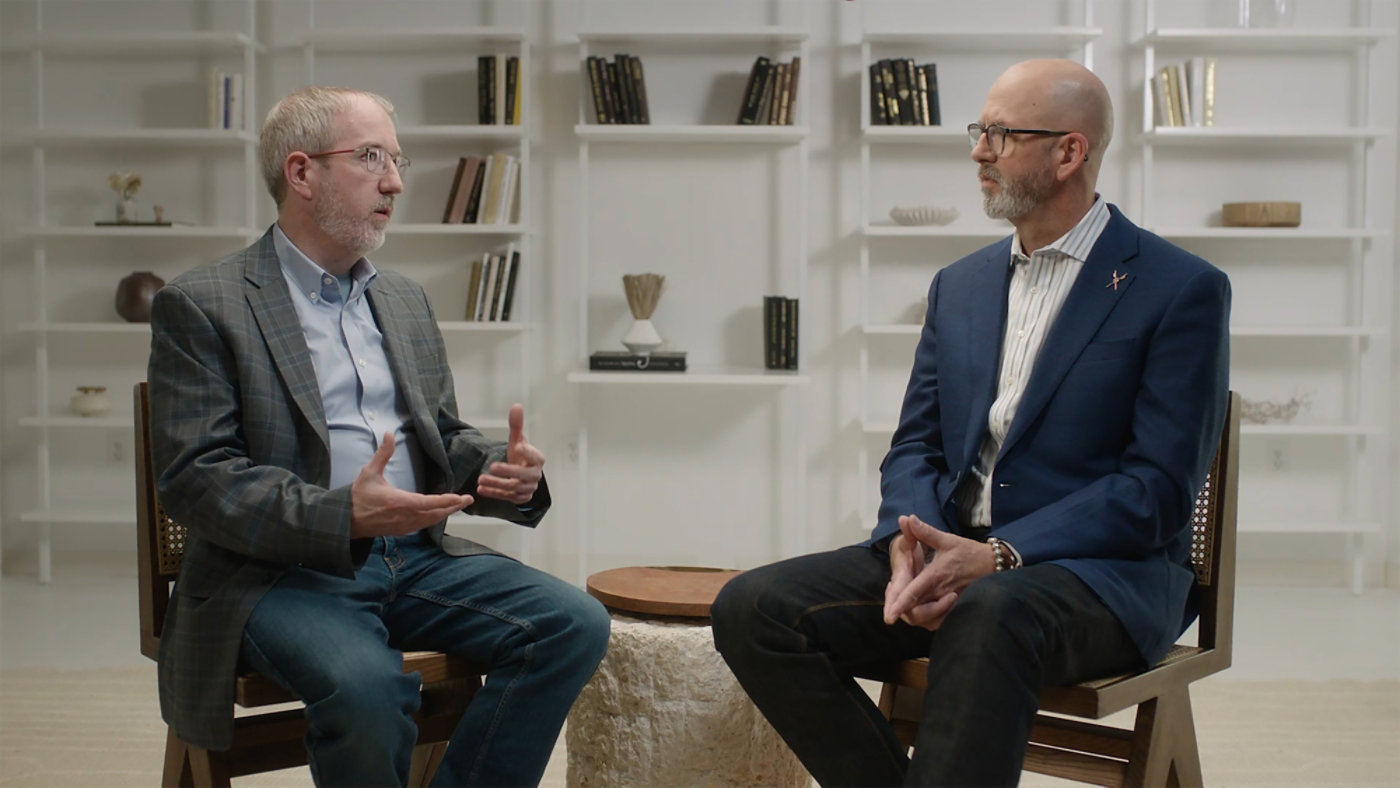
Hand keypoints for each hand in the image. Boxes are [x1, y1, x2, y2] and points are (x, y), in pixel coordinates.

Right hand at [351, 432, 472, 537]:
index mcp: (398, 502)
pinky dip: (434, 519)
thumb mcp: (369, 472)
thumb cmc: (359, 496)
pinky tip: (441, 513)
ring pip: (430, 521)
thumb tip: (389, 434)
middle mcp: (404, 516)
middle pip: (435, 514)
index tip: (460, 497)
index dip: (446, 501)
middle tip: (468, 499)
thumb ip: (383, 454)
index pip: (428, 503)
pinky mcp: (402, 530)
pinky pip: (423, 525)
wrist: (346, 520)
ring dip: (446, 513)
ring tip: (458, 505)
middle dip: (453, 506)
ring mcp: (404, 525)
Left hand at [476, 403, 544, 504]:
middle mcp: (535, 475)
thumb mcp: (518, 440)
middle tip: (492, 467)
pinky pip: (507, 497)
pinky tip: (481, 489)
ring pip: (513, 488)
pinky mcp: (520, 498)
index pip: (535, 456)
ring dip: (496, 484)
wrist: (522, 474)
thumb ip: (516, 425)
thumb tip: (516, 406)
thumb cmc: (521, 456)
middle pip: (523, 476)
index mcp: (537, 460)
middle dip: (507, 472)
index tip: (517, 446)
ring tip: (480, 479)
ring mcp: (528, 488)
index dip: (527, 452)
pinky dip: (494, 494)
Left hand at [882, 515, 995, 629]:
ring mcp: (949, 603)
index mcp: (936, 575)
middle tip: (892, 605)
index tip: (889, 616)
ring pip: (927, 619)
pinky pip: (938, 621)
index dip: (900, 604)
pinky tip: (920, 609)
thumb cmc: (969, 552)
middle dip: (903, 611)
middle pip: (917, 611)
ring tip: (905, 605)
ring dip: (915, 615)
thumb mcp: (947, 540)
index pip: (914, 593)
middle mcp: (941, 592)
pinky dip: (927, 619)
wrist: (994, 565)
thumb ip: (925, 532)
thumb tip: (906, 518)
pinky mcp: (955, 609)